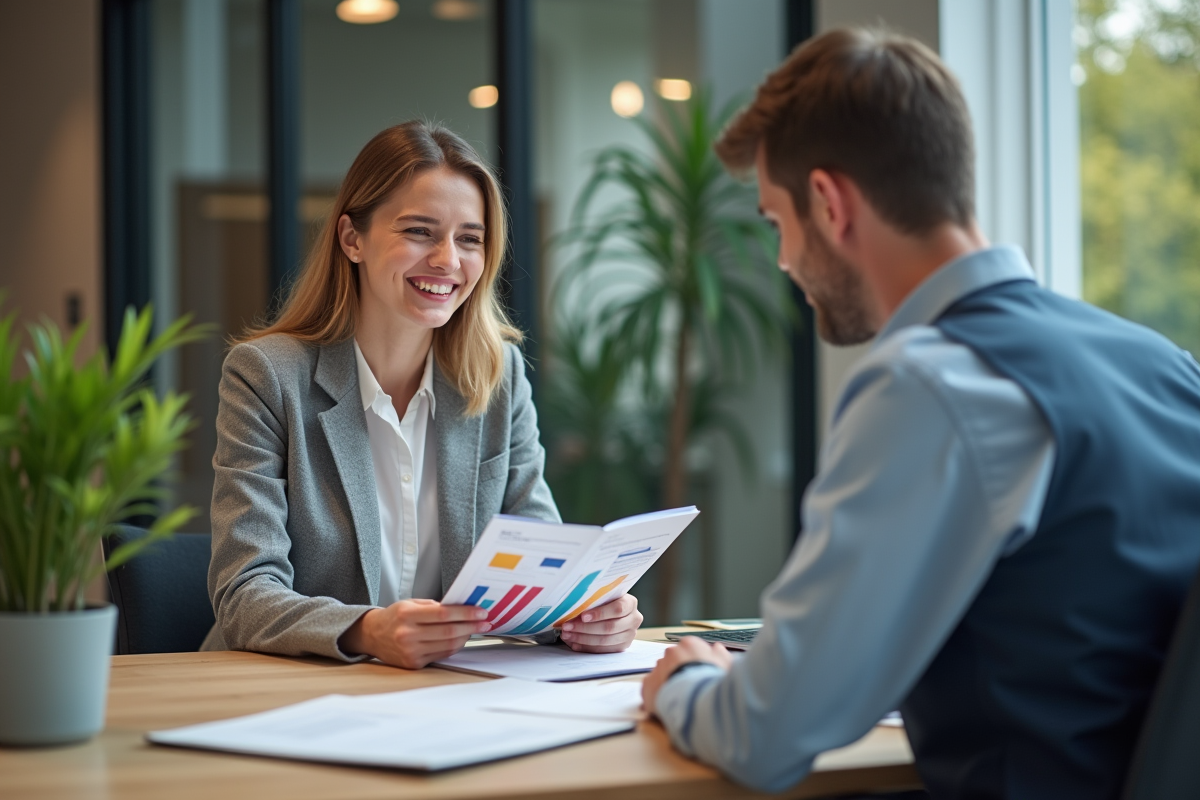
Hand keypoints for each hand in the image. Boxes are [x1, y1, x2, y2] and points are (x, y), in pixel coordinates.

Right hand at [339, 599, 490, 668]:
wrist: (372, 635)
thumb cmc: (394, 617)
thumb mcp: (410, 603)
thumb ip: (434, 606)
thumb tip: (462, 608)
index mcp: (407, 614)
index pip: (444, 614)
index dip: (466, 613)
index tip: (480, 612)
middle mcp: (408, 634)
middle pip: (449, 631)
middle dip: (471, 626)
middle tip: (485, 622)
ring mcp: (410, 651)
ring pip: (448, 644)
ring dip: (466, 637)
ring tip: (475, 629)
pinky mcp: (413, 663)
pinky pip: (441, 654)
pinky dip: (454, 646)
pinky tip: (460, 639)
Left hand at [559, 594, 642, 652]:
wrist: (613, 611)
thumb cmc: (605, 601)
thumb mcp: (603, 596)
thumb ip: (593, 600)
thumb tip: (572, 608)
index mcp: (630, 603)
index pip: (617, 609)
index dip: (599, 613)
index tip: (583, 616)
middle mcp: (634, 619)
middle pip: (609, 627)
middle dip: (585, 628)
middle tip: (567, 626)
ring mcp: (630, 635)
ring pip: (605, 640)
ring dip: (583, 639)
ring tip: (567, 635)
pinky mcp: (622, 647)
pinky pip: (603, 650)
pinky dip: (587, 647)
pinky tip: (575, 644)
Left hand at [642, 636, 732, 715]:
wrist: (697, 700)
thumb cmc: (714, 682)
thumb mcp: (727, 665)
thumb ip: (720, 655)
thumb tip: (717, 648)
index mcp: (690, 644)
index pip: (689, 649)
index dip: (695, 663)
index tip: (700, 674)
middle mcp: (671, 652)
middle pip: (674, 660)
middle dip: (680, 671)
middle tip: (691, 687)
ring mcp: (658, 667)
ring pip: (662, 673)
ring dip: (669, 682)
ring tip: (681, 698)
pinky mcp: (648, 684)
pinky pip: (652, 687)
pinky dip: (658, 694)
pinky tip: (669, 703)